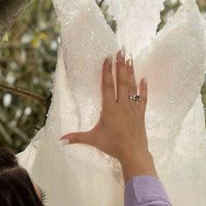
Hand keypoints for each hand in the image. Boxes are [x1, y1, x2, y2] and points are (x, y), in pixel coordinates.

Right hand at [59, 48, 156, 182]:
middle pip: (121, 81)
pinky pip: (143, 98)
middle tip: (121, 51)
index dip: (107, 71)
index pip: (108, 86)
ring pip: (132, 87)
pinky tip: (144, 78)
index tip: (107, 58)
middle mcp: (122, 105)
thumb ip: (76, 138)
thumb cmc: (112, 146)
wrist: (133, 153)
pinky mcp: (141, 114)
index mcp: (109, 108)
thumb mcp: (93, 140)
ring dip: (131, 72)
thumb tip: (60, 140)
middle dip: (120, 65)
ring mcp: (133, 108)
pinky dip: (144, 88)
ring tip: (130, 59)